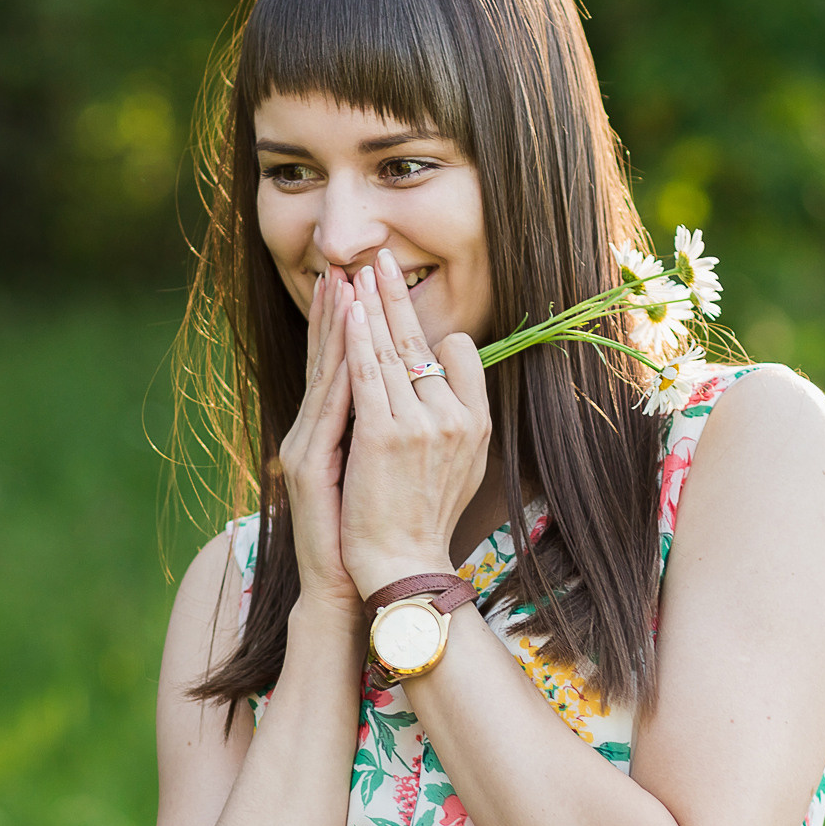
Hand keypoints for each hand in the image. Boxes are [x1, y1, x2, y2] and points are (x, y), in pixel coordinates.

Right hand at [277, 271, 361, 618]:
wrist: (350, 581)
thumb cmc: (367, 529)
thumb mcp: (376, 468)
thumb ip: (381, 430)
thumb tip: (407, 395)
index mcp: (328, 430)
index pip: (340, 364)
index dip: (347, 321)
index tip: (358, 280)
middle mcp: (311, 431)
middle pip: (326, 360)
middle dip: (336, 311)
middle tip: (343, 265)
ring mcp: (307, 447)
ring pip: (325, 376)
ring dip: (334, 329)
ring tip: (341, 287)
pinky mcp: (311, 468)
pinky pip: (330, 411)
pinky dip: (340, 372)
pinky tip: (351, 343)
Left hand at [338, 248, 490, 596]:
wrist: (402, 567)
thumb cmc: (421, 522)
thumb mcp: (458, 470)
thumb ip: (453, 426)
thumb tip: (447, 392)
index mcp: (476, 424)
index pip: (460, 354)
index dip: (429, 329)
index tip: (402, 306)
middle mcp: (455, 418)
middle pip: (423, 342)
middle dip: (397, 296)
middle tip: (379, 258)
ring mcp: (422, 424)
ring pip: (394, 351)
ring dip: (373, 305)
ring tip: (357, 271)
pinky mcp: (385, 435)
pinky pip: (370, 374)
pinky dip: (358, 338)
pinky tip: (348, 311)